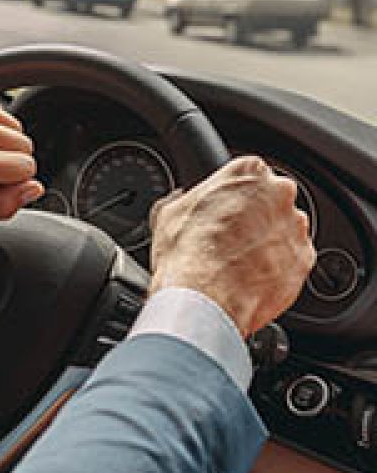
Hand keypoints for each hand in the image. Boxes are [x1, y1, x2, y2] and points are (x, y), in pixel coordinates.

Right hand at [148, 156, 315, 338]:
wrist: (204, 299)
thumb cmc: (187, 255)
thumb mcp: (168, 215)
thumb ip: (185, 199)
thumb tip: (182, 201)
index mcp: (248, 172)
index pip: (246, 175)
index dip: (231, 196)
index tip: (221, 211)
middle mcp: (280, 194)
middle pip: (270, 200)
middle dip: (254, 217)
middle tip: (228, 238)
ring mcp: (296, 228)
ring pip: (284, 230)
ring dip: (267, 242)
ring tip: (236, 263)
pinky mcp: (304, 260)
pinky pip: (292, 260)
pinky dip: (276, 268)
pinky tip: (248, 279)